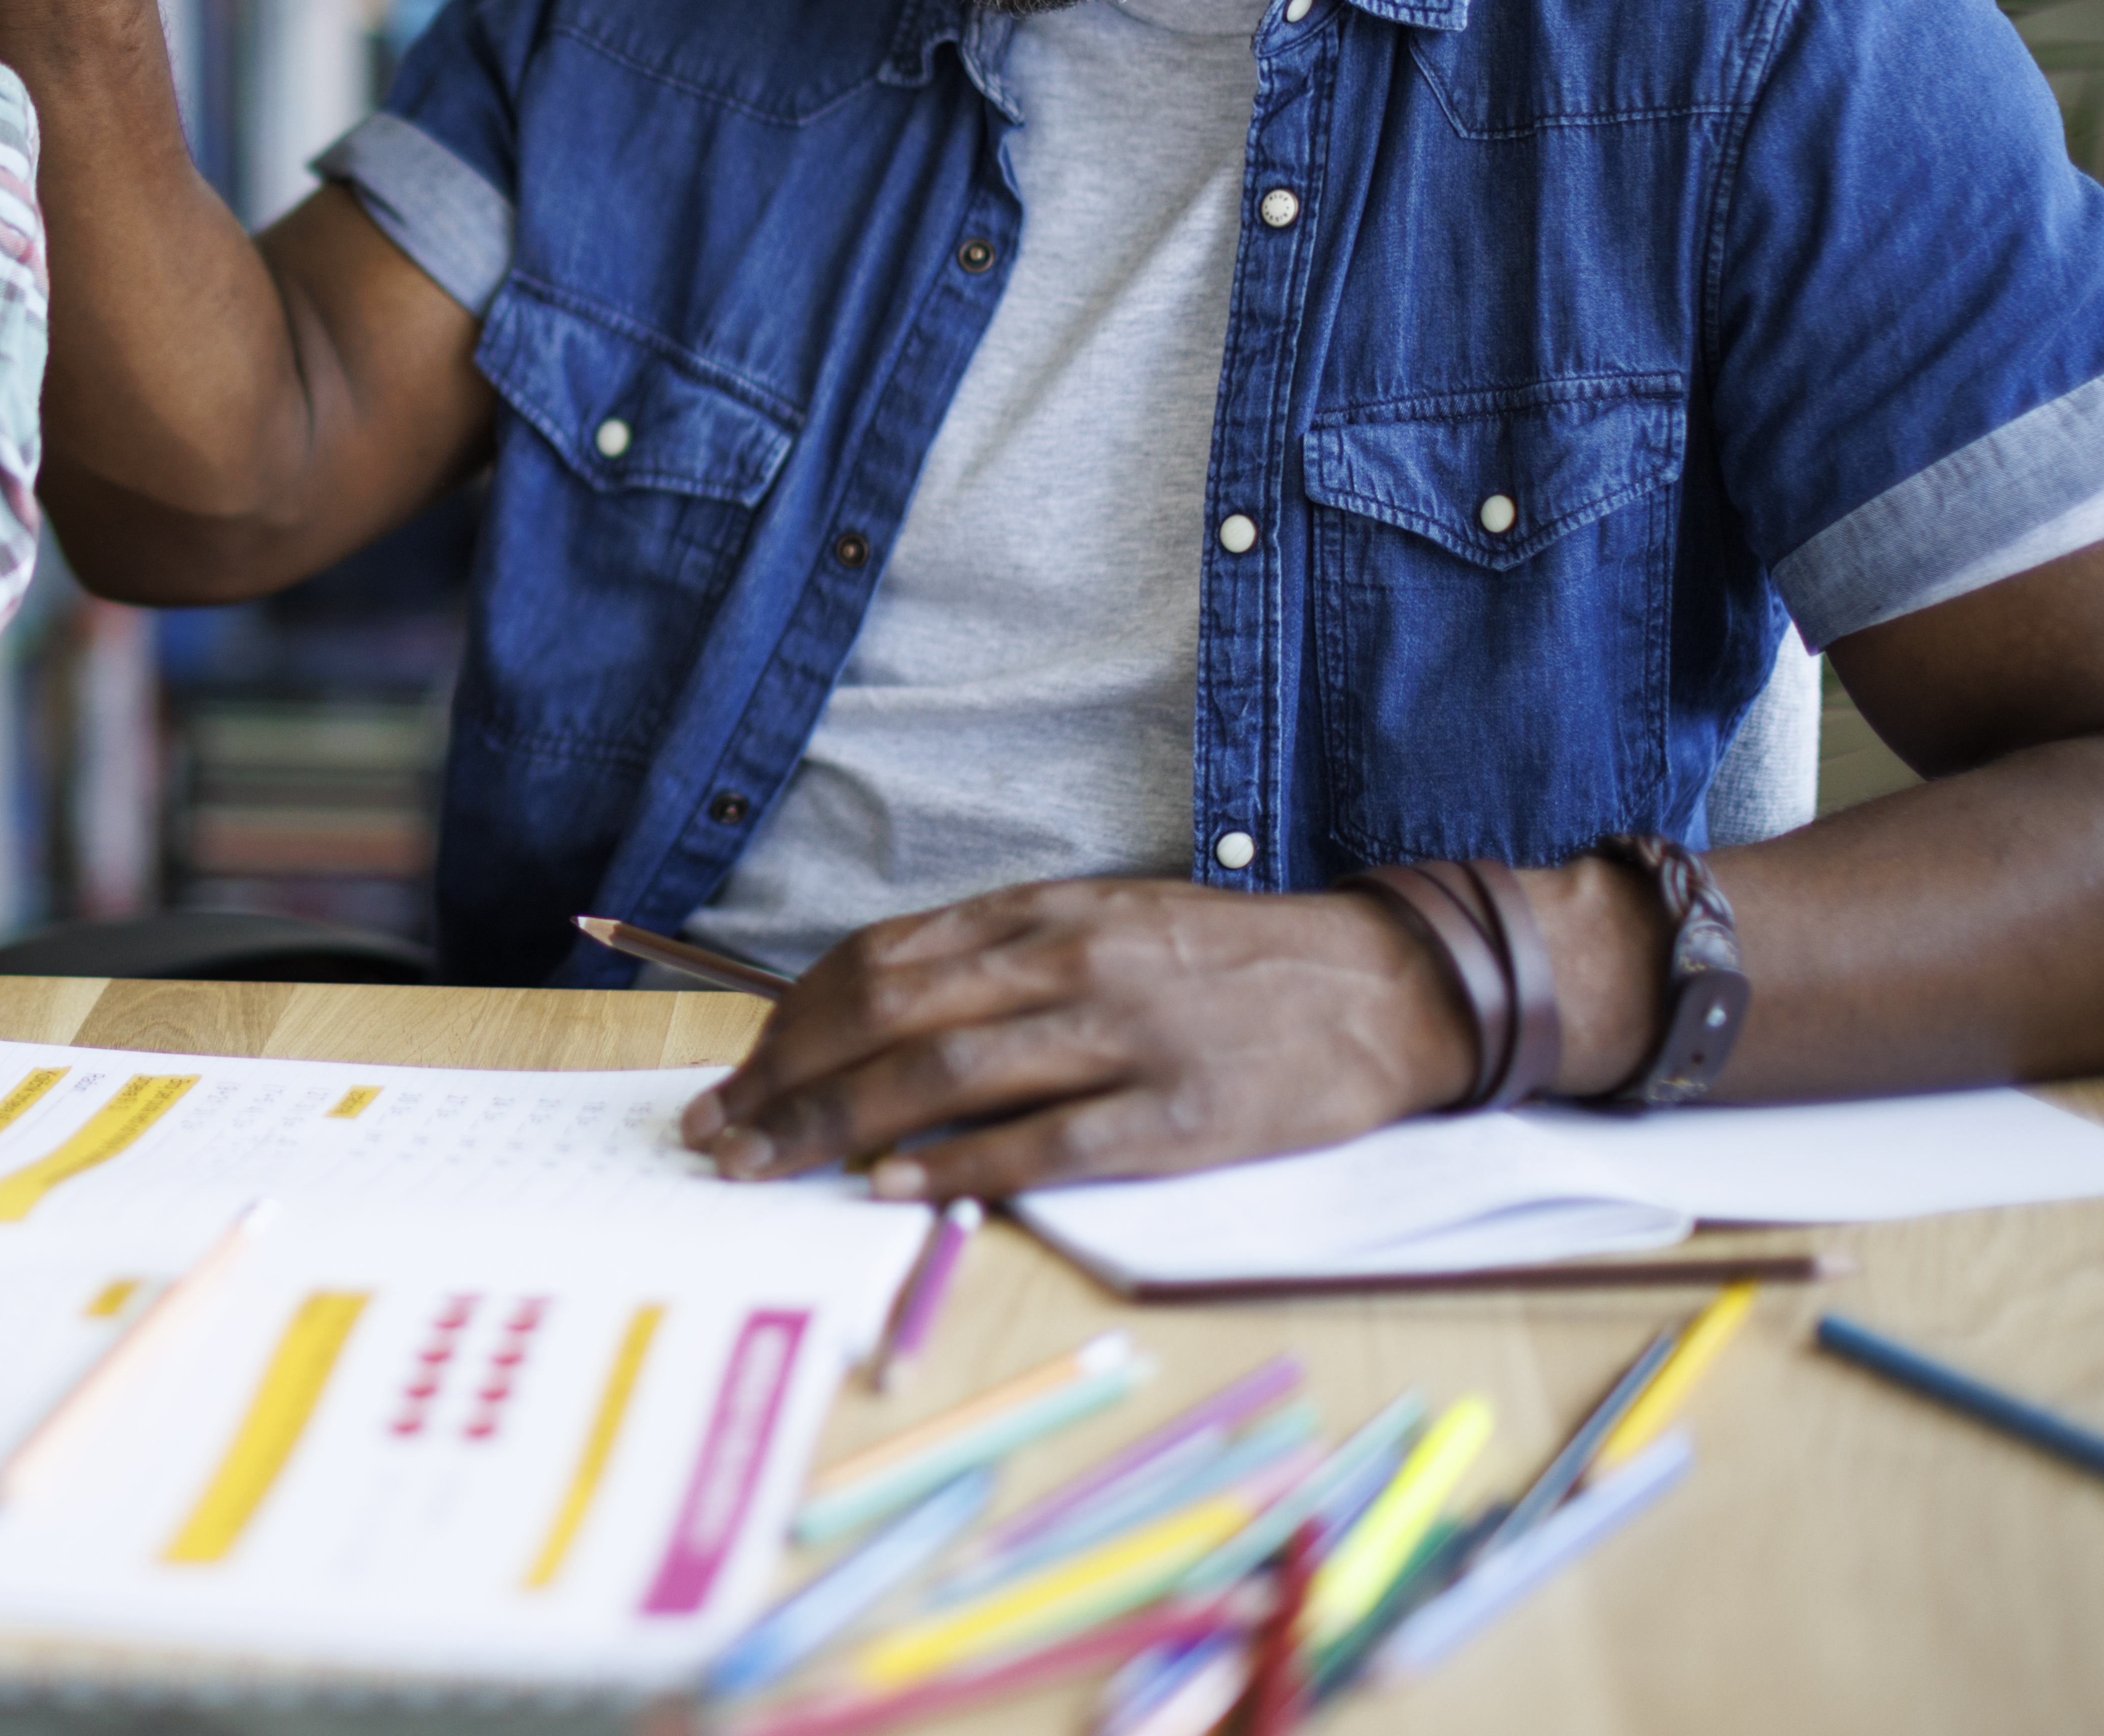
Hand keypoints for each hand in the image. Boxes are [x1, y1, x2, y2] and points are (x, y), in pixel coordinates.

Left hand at [676, 880, 1484, 1200]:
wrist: (1384, 985)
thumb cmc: (1226, 964)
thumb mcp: (1101, 924)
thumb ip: (998, 963)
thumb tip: (874, 1019)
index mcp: (1045, 915)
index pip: (878, 962)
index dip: (790, 1022)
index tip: (736, 1076)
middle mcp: (1071, 964)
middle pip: (889, 1018)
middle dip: (786, 1080)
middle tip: (720, 1134)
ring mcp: (1125, 1037)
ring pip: (947, 1076)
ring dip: (840, 1124)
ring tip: (772, 1166)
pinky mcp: (1180, 1114)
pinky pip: (1049, 1141)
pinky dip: (961, 1166)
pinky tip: (894, 1188)